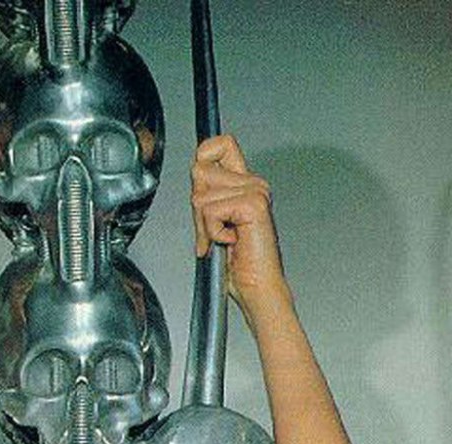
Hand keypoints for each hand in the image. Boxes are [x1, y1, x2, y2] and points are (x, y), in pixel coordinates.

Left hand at [191, 134, 288, 317]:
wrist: (258, 291)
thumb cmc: (240, 267)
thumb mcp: (214, 225)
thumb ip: (206, 198)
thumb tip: (194, 173)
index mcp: (245, 184)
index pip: (221, 143)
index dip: (203, 156)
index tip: (201, 187)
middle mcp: (253, 183)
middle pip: (200, 170)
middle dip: (197, 209)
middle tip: (212, 233)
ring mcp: (255, 191)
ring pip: (201, 194)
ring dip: (204, 225)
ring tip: (222, 241)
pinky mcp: (253, 205)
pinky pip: (210, 210)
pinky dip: (212, 232)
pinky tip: (230, 242)